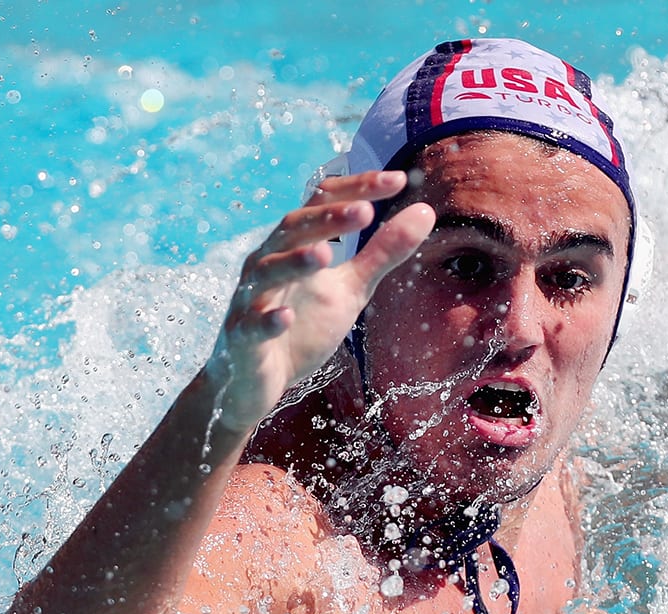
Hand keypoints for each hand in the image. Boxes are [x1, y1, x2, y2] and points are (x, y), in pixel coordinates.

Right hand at [204, 170, 435, 432]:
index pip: (322, 203)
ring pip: (267, 272)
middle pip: (293, 229)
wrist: (257, 380)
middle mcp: (269, 263)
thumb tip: (426, 211)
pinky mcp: (242, 339)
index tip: (396, 180)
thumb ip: (383, 252)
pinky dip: (268, 320)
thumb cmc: (303, 325)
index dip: (356, 189)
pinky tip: (285, 317)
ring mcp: (252, 299)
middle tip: (365, 211)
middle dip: (327, 219)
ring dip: (294, 262)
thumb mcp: (351, 288)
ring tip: (326, 255)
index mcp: (296, 245)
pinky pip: (251, 326)